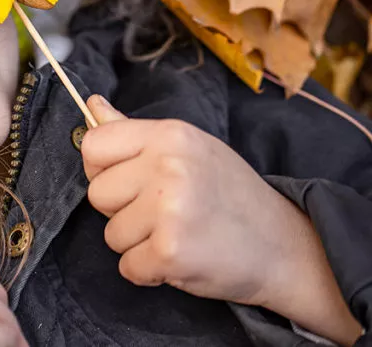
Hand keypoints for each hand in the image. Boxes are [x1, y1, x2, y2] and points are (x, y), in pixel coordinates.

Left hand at [82, 95, 360, 344]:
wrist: (285, 247)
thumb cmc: (229, 194)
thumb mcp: (188, 148)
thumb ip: (133, 131)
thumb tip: (91, 105)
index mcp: (169, 135)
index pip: (94, 146)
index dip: (103, 170)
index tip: (131, 182)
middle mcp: (168, 166)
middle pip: (97, 193)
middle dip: (121, 211)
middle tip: (164, 213)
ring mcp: (170, 209)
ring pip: (111, 234)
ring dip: (136, 244)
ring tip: (177, 234)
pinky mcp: (171, 251)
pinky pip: (127, 266)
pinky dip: (148, 271)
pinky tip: (180, 259)